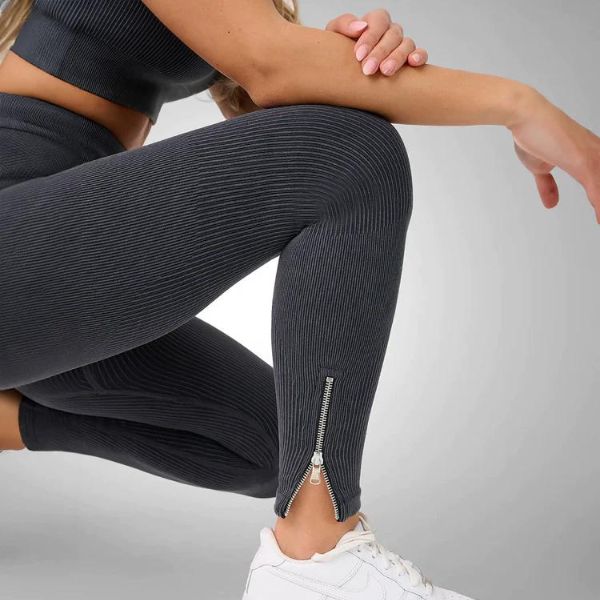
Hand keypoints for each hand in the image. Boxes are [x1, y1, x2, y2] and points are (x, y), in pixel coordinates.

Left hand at [326, 9, 427, 76]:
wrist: (344, 72)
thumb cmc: (339, 51)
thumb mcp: (335, 35)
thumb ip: (344, 26)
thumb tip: (360, 27)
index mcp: (374, 22)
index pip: (378, 22)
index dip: (370, 37)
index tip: (358, 55)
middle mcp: (390, 31)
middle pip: (392, 35)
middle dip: (380, 53)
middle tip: (368, 70)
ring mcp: (402, 45)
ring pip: (407, 44)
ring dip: (397, 57)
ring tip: (386, 72)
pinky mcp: (410, 59)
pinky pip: (420, 54)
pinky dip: (419, 56)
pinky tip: (412, 63)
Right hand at [509, 88, 599, 222]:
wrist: (526, 115)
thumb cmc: (532, 133)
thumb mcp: (540, 167)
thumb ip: (547, 185)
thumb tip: (552, 203)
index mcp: (589, 153)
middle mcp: (597, 153)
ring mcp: (592, 156)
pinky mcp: (583, 160)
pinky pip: (596, 189)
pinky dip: (598, 205)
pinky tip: (599, 219)